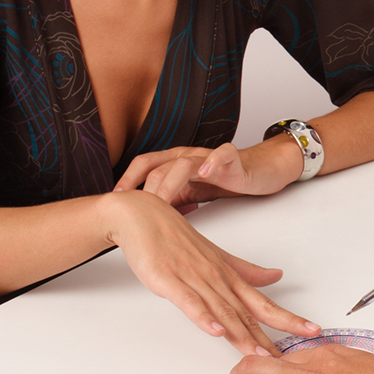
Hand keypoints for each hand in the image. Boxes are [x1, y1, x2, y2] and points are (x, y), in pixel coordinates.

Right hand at [101, 190, 319, 355]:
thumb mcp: (219, 258)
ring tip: (258, 353)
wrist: (144, 217)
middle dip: (270, 335)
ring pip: (222, 310)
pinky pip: (189, 302)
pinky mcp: (170, 281)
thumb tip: (277, 276)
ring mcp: (195, 279)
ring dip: (241, 334)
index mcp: (230, 277)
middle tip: (289, 354)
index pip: (264, 303)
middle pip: (248, 312)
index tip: (311, 330)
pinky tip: (215, 330)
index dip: (288, 319)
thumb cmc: (178, 240)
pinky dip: (203, 317)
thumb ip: (248, 271)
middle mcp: (218, 279)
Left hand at [114, 138, 302, 207]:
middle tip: (139, 211)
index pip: (144, 166)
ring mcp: (208, 156)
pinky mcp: (231, 158)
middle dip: (146, 189)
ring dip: (170, 183)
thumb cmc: (224, 181)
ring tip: (163, 201)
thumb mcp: (190, 193)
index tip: (114, 201)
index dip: (128, 180)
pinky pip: (220, 155)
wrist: (258, 171)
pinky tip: (206, 174)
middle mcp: (188, 155)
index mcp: (175, 163)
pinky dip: (212, 162)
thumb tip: (142, 219)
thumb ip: (169, 200)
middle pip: (158, 166)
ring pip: (182, 162)